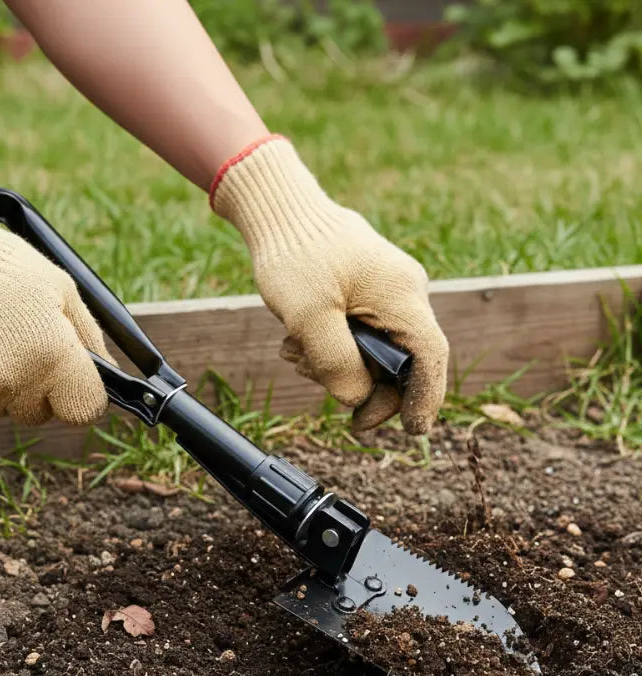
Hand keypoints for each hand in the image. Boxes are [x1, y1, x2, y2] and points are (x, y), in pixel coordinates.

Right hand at [0, 164, 112, 425]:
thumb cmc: (0, 265)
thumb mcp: (61, 289)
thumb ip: (90, 338)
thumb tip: (110, 371)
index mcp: (53, 359)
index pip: (85, 410)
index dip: (83, 394)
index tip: (75, 379)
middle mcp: (14, 384)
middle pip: (40, 412)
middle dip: (40, 389)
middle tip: (25, 345)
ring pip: (1, 405)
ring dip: (2, 382)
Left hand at [211, 137, 448, 435]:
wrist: (278, 210)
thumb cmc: (294, 256)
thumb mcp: (308, 317)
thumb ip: (336, 363)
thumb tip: (357, 400)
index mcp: (401, 295)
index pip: (430, 358)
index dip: (425, 399)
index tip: (413, 432)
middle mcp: (403, 293)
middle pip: (401, 362)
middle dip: (365, 386)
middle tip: (333, 403)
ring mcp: (387, 291)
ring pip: (376, 351)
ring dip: (338, 365)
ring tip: (295, 353)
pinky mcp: (367, 292)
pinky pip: (361, 333)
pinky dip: (332, 347)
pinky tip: (297, 342)